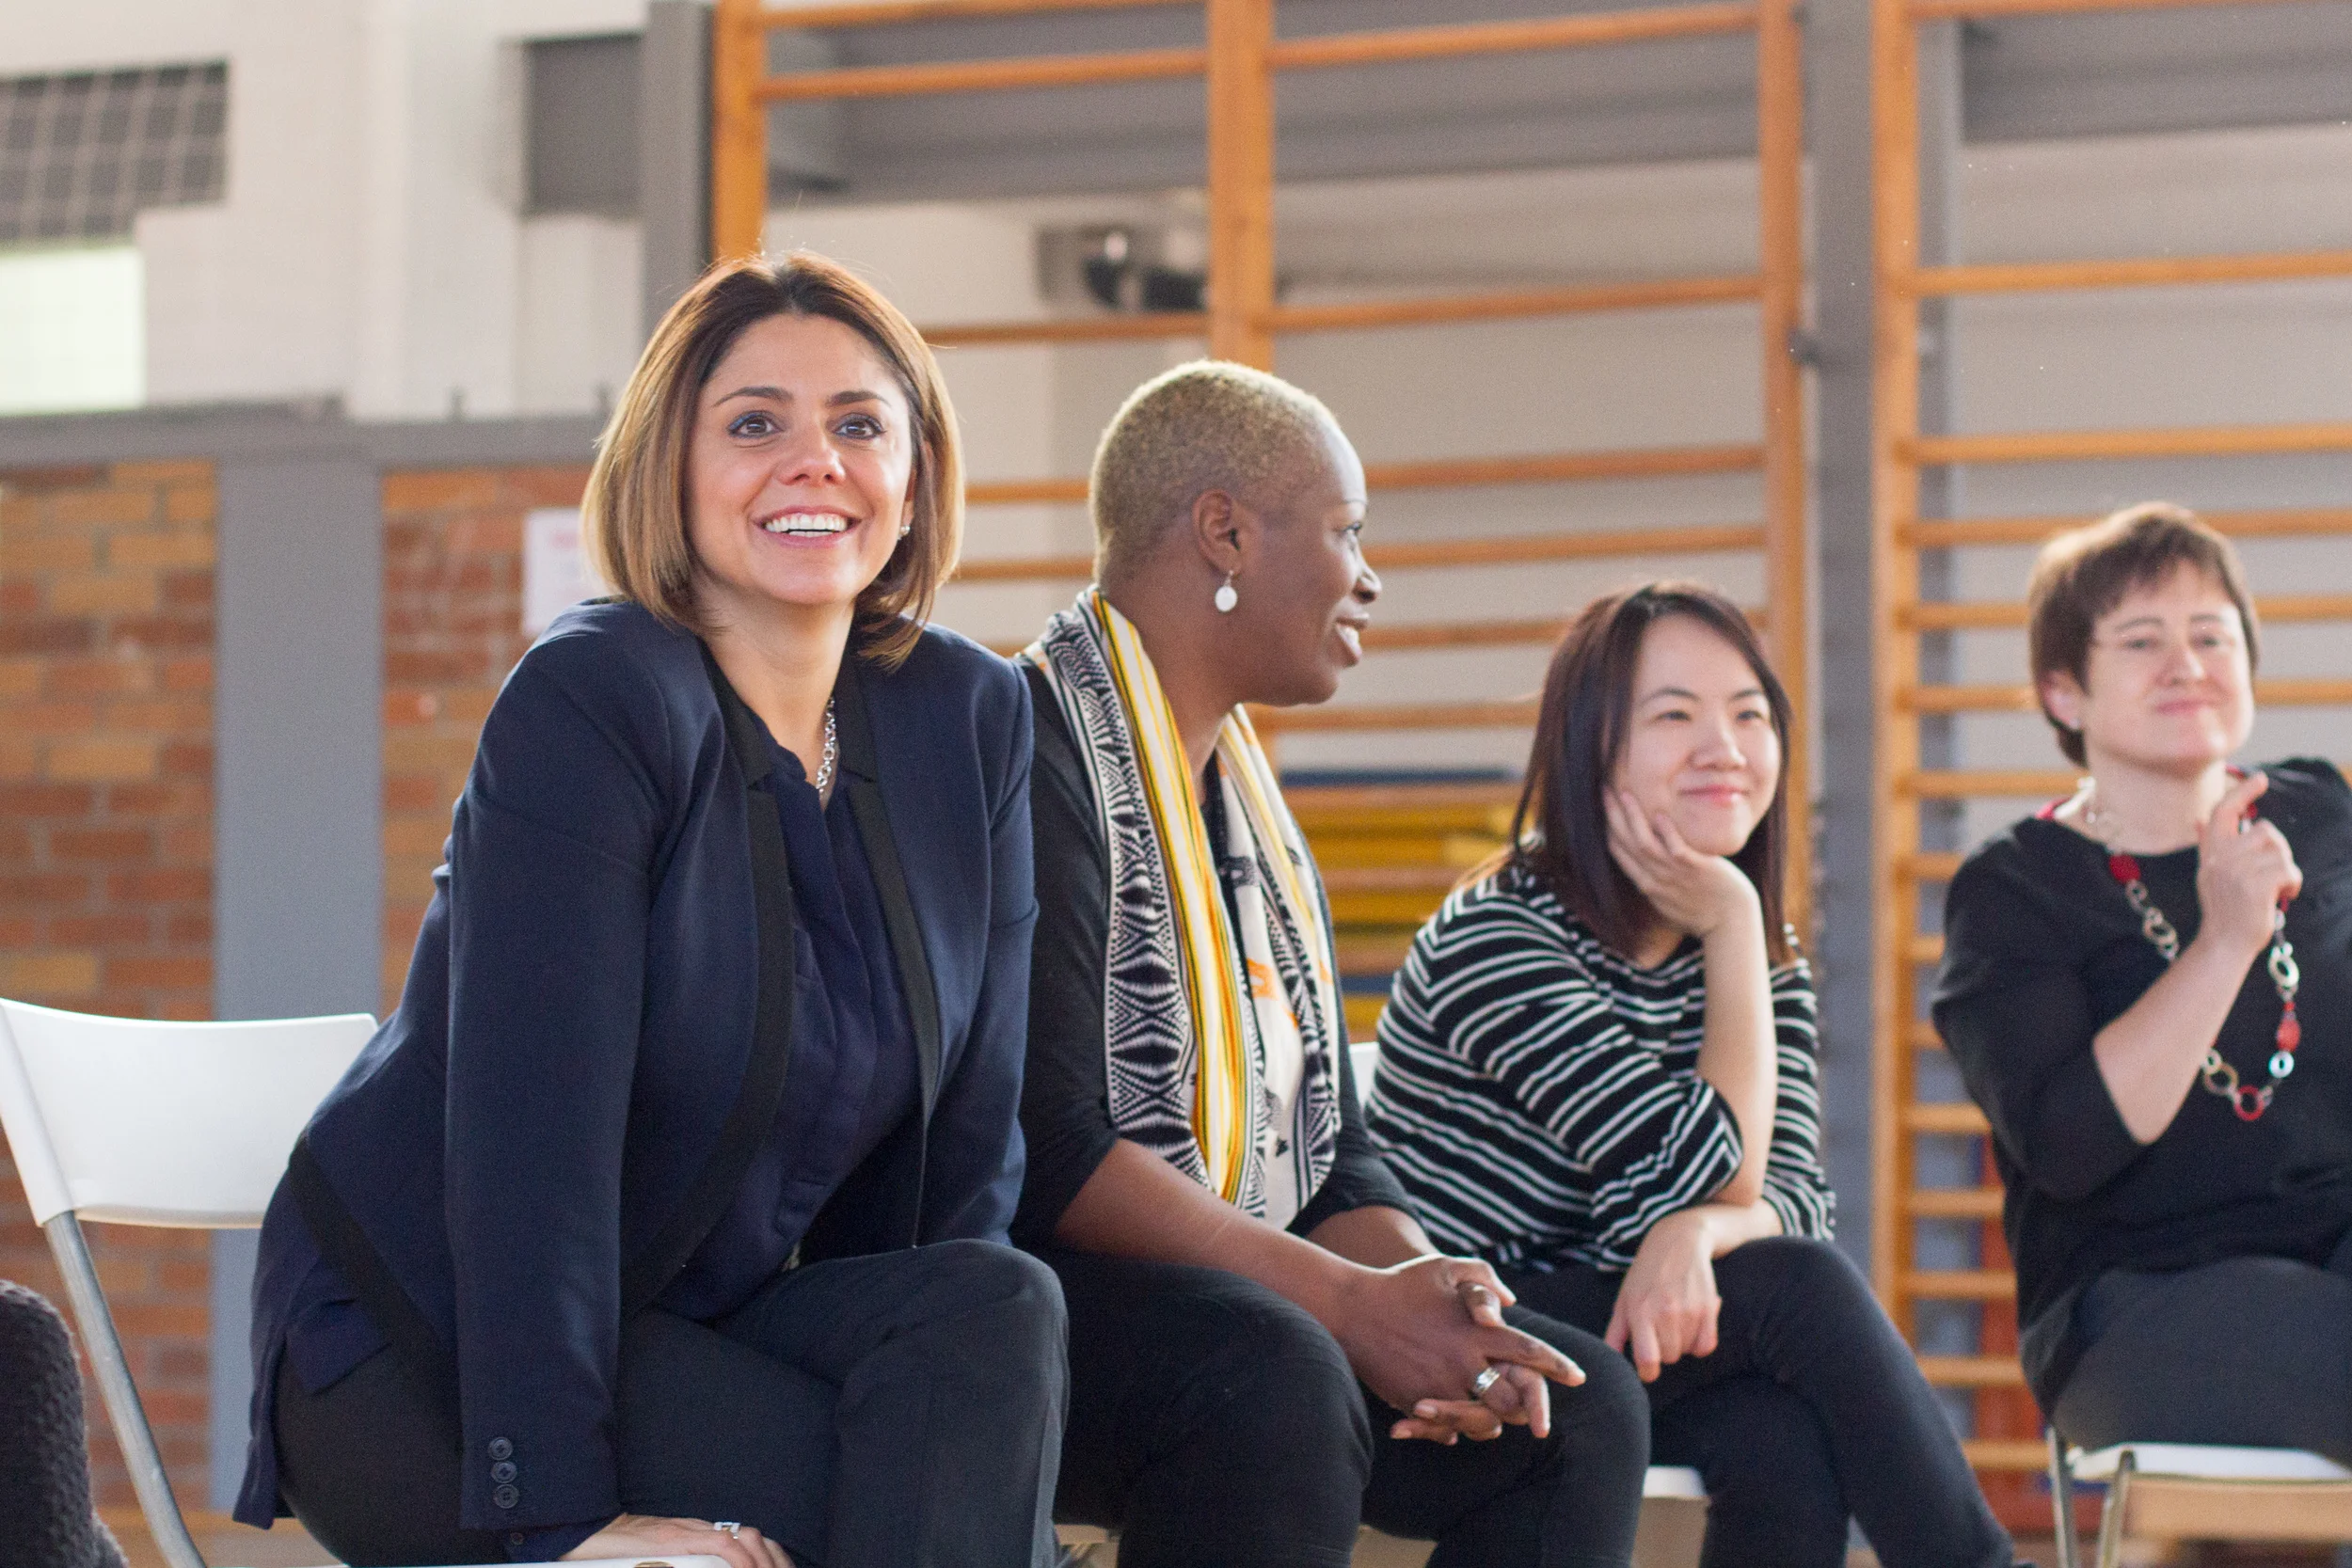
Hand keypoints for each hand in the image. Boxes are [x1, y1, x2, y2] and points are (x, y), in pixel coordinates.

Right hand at [564, 1514, 790, 1567]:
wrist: (589, 1535)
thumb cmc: (619, 1553)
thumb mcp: (659, 1561)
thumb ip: (684, 1563)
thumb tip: (705, 1567)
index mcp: (696, 1535)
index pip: (744, 1542)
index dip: (764, 1559)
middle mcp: (697, 1528)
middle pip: (751, 1538)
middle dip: (771, 1561)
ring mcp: (688, 1531)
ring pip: (741, 1539)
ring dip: (760, 1561)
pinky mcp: (676, 1538)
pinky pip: (719, 1543)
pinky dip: (739, 1558)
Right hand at [1327, 1255, 1583, 1444]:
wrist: (1353, 1310)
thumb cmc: (1402, 1284)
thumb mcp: (1445, 1267)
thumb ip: (1483, 1277)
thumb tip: (1511, 1301)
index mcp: (1475, 1330)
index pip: (1528, 1351)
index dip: (1556, 1365)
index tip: (1578, 1377)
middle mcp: (1461, 1361)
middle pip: (1511, 1397)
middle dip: (1527, 1406)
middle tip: (1535, 1411)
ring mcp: (1439, 1385)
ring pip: (1482, 1420)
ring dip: (1493, 1421)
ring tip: (1497, 1418)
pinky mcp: (1416, 1401)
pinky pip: (1446, 1428)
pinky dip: (1456, 1428)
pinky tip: (1458, 1425)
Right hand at [1605, 788, 1759, 940]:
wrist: (1730, 926)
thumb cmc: (1703, 912)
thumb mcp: (1669, 900)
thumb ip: (1655, 881)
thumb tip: (1645, 865)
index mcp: (1646, 885)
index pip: (1617, 852)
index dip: (1607, 827)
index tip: (1603, 807)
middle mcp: (1654, 880)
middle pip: (1625, 844)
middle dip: (1612, 816)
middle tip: (1604, 792)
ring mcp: (1674, 875)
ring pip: (1644, 843)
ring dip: (1633, 817)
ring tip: (1625, 794)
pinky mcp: (1696, 869)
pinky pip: (1676, 848)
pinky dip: (1666, 831)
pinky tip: (1659, 814)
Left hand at [1605, 1210, 1720, 1381]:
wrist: (1678, 1241)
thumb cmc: (1645, 1274)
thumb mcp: (1624, 1299)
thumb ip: (1615, 1334)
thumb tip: (1607, 1362)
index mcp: (1640, 1312)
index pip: (1648, 1361)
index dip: (1647, 1372)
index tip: (1646, 1368)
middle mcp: (1665, 1312)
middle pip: (1669, 1358)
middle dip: (1663, 1350)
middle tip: (1659, 1328)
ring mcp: (1689, 1311)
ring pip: (1687, 1351)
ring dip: (1681, 1342)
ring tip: (1674, 1319)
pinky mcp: (1708, 1309)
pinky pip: (1707, 1346)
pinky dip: (1699, 1341)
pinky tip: (1691, 1323)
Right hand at [2193, 771, 2302, 957]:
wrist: (2223, 944)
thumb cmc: (2223, 909)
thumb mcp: (2210, 873)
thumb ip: (2208, 845)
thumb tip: (2200, 820)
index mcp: (2210, 853)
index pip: (2223, 811)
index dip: (2242, 792)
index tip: (2260, 779)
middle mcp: (2219, 858)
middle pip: (2265, 831)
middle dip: (2278, 850)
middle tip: (2273, 873)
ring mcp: (2236, 871)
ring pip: (2280, 851)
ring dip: (2286, 869)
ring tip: (2276, 887)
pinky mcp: (2255, 886)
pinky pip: (2288, 870)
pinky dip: (2293, 883)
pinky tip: (2284, 895)